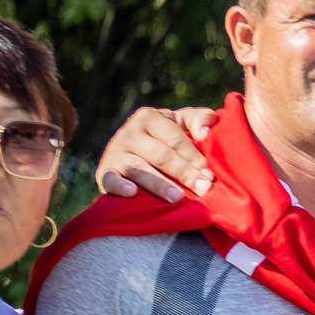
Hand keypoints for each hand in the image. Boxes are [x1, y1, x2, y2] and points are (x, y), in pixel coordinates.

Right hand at [94, 106, 217, 201]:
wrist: (129, 153)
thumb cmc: (166, 138)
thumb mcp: (182, 122)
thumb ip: (200, 119)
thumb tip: (205, 132)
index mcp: (149, 117)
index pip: (176, 139)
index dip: (195, 157)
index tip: (210, 175)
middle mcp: (129, 132)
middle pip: (161, 156)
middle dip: (184, 173)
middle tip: (203, 189)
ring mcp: (115, 153)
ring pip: (140, 169)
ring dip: (160, 184)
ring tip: (177, 198)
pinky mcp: (104, 173)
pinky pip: (110, 180)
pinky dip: (120, 186)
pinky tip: (132, 193)